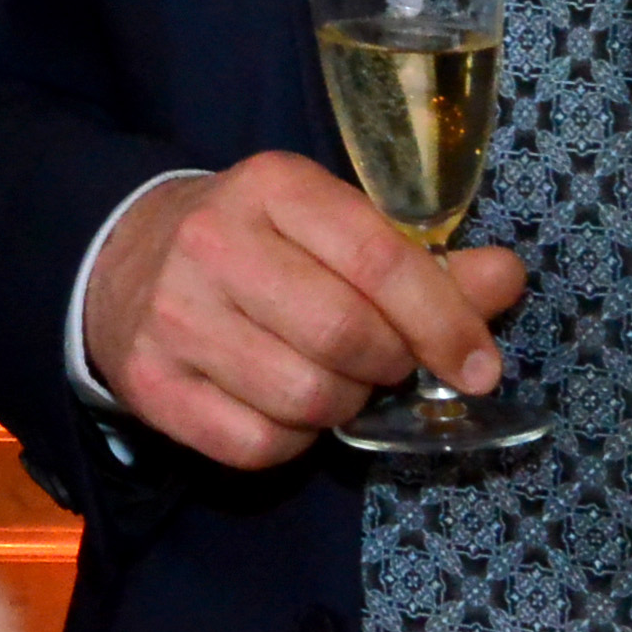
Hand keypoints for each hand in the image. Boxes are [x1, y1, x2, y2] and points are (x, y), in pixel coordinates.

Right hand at [81, 151, 528, 471]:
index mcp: (272, 186)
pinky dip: (292, 440)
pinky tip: (283, 406)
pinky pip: (258, 445)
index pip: (379, 260)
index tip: (479, 366)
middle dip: (389, 366)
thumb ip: (422, 260)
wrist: (124, 260)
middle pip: (344, 337)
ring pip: (305, 399)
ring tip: (332, 379)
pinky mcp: (151, 384)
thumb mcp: (332, 228)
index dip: (444, 322)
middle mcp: (213, 242)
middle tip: (386, 364)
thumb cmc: (257, 244)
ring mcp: (174, 315)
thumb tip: (507, 279)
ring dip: (343, 405)